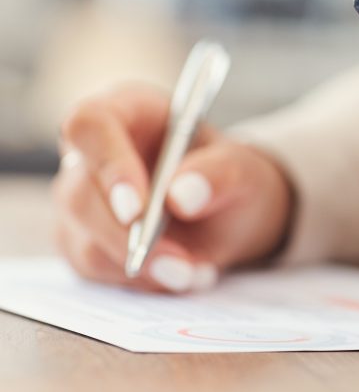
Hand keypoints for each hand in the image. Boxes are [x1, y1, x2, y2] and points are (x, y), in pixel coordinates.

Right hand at [53, 84, 292, 292]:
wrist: (231, 212)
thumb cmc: (231, 177)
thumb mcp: (245, 170)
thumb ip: (221, 174)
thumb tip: (182, 197)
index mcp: (128, 110)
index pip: (90, 124)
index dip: (107, 166)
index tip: (137, 209)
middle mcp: (93, 153)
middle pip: (80, 194)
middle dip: (127, 237)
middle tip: (179, 263)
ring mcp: (82, 199)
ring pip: (83, 239)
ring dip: (139, 268)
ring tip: (195, 274)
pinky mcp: (84, 240)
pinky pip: (95, 268)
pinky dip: (139, 281)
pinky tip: (181, 276)